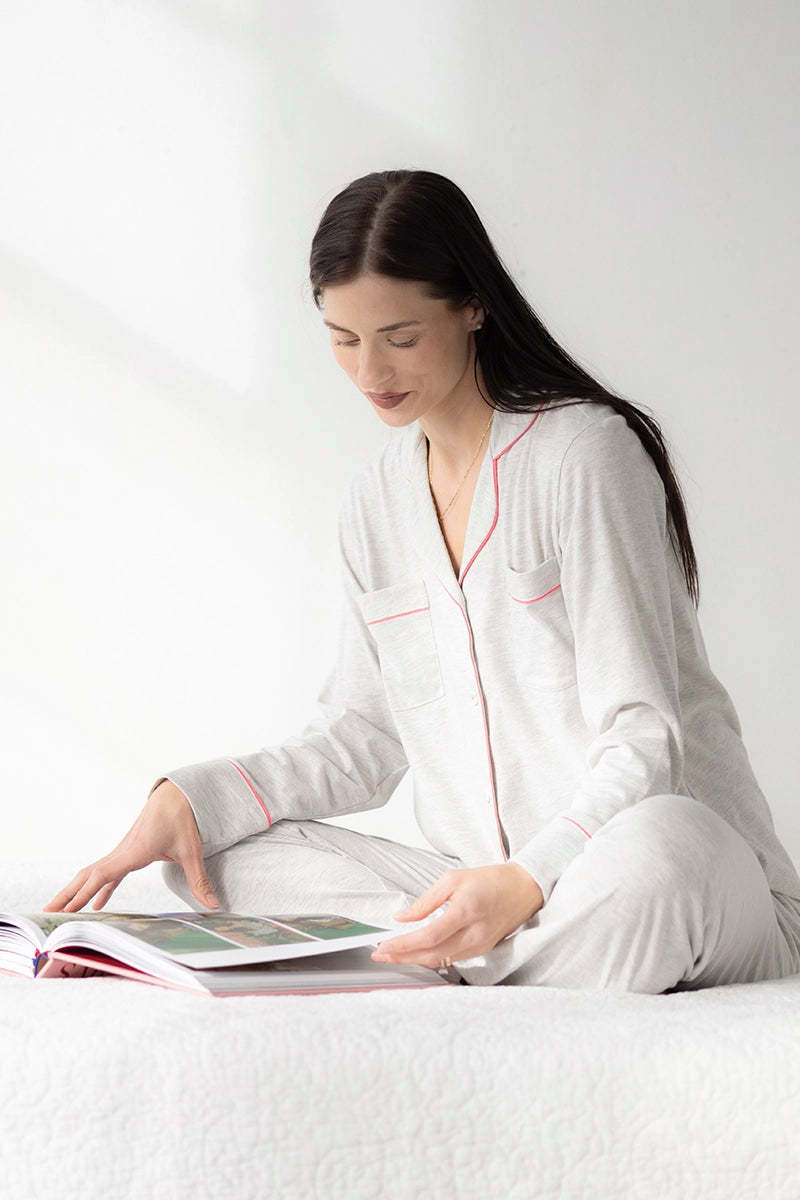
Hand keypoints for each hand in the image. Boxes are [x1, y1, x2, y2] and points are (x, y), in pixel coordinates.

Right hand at [41, 780, 221, 913]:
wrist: (176, 796)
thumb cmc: (182, 820)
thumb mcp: (193, 851)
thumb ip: (200, 881)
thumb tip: (215, 906)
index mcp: (133, 852)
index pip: (103, 875)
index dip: (84, 893)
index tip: (67, 908)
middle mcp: (122, 852)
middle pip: (87, 877)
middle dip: (67, 896)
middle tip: (46, 914)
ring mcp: (122, 853)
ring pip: (92, 875)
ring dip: (75, 892)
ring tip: (58, 911)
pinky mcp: (127, 854)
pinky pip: (106, 874)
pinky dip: (97, 889)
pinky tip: (97, 906)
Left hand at [370, 863, 543, 968]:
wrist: (523, 890)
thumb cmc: (489, 880)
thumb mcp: (453, 879)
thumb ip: (426, 901)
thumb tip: (402, 917)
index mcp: (466, 911)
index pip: (429, 936)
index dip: (404, 944)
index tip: (384, 945)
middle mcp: (474, 934)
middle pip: (432, 954)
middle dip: (403, 957)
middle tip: (380, 955)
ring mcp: (480, 946)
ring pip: (440, 960)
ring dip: (414, 959)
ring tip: (392, 954)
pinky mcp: (482, 951)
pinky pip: (451, 959)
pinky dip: (430, 958)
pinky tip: (415, 954)